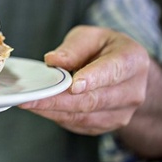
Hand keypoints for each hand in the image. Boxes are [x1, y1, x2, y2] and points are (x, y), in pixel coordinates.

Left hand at [19, 26, 148, 134]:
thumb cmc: (103, 49)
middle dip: (58, 100)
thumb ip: (73, 48)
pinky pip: (79, 124)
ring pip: (84, 116)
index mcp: (132, 61)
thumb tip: (54, 61)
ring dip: (53, 111)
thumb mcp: (90, 37)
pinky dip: (57, 116)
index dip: (92, 79)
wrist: (123, 72)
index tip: (73, 85)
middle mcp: (133, 90)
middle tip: (31, 97)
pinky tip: (40, 108)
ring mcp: (122, 112)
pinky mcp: (107, 124)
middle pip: (93, 100)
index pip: (112, 71)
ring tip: (29, 103)